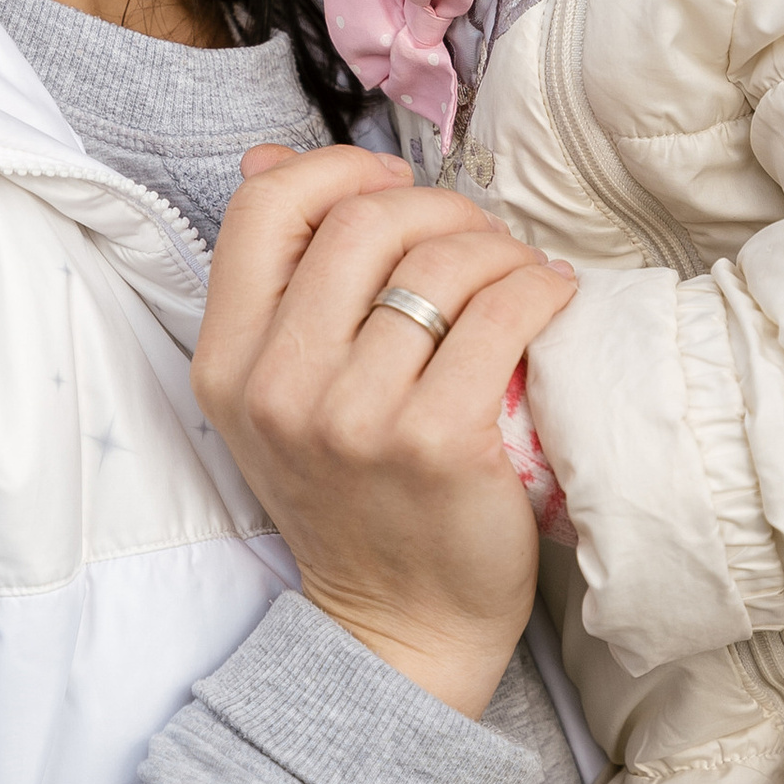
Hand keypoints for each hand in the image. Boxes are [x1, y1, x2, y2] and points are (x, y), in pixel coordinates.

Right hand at [196, 146, 575, 717]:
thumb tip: (268, 156)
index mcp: (229, 363)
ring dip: (499, 248)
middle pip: (364, 220)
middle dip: (438, 207)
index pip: (266, 206)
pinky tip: (554, 299)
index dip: (338, 172)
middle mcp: (280, 386)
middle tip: (478, 241)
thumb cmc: (353, 501)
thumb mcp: (278, 397)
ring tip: (520, 274)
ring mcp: (357, 417)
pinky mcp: (439, 442)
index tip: (391, 191)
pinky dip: (541, 287)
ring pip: (440, 261)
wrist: (398, 627)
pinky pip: (503, 313)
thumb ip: (276, 284)